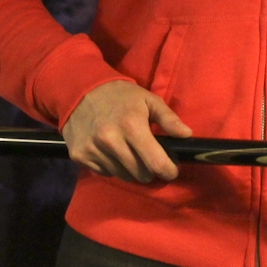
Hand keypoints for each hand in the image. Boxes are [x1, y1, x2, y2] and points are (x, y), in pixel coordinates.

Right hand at [62, 80, 192, 183]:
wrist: (81, 90)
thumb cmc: (121, 96)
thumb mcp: (148, 100)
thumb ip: (169, 119)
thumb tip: (187, 135)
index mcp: (131, 125)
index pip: (155, 163)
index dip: (168, 171)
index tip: (171, 170)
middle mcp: (110, 140)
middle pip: (140, 174)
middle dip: (150, 170)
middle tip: (150, 159)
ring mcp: (93, 149)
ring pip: (123, 176)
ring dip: (131, 170)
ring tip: (130, 154)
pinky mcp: (79, 155)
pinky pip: (105, 172)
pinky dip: (113, 167)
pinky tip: (112, 152)